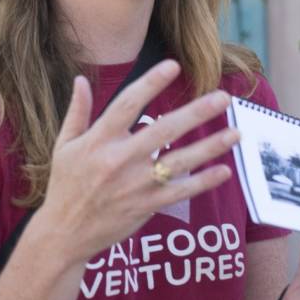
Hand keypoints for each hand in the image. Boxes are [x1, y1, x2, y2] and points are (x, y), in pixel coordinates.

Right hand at [37, 60, 239, 264]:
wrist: (64, 234)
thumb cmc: (64, 186)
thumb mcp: (64, 146)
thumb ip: (76, 112)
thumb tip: (80, 79)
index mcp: (98, 140)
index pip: (127, 104)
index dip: (150, 83)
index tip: (173, 65)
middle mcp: (118, 160)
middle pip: (164, 130)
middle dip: (197, 112)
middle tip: (223, 97)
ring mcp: (134, 184)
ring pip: (180, 161)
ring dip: (210, 147)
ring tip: (236, 133)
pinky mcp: (145, 206)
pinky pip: (180, 191)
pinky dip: (203, 182)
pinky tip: (224, 170)